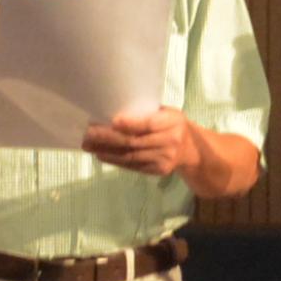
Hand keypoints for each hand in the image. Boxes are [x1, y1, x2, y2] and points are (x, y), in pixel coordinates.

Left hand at [80, 106, 198, 177]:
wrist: (191, 149)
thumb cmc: (172, 124)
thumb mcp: (167, 112)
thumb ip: (146, 113)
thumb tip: (113, 109)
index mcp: (173, 122)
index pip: (149, 124)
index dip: (130, 124)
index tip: (112, 121)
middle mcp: (170, 142)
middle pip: (135, 142)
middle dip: (109, 139)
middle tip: (89, 134)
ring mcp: (164, 159)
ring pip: (131, 156)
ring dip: (107, 152)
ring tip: (89, 146)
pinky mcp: (158, 170)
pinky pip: (133, 166)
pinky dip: (116, 160)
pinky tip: (101, 155)